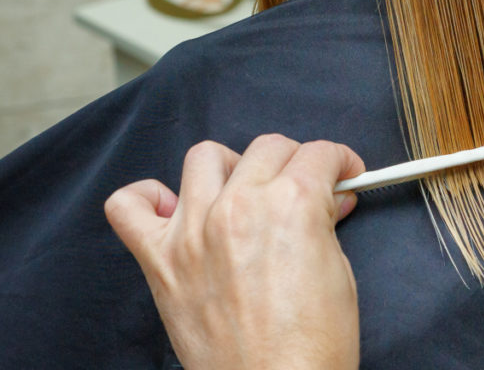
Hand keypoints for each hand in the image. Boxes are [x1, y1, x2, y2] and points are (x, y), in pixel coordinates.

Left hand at [104, 135, 364, 369]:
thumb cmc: (312, 348)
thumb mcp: (340, 272)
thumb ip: (325, 224)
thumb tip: (326, 201)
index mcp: (291, 205)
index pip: (319, 153)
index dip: (340, 162)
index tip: (342, 174)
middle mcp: (238, 208)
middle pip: (268, 147)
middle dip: (296, 162)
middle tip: (307, 189)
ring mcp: (193, 232)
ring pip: (205, 158)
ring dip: (233, 167)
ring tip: (246, 192)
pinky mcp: (162, 262)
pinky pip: (129, 206)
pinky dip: (148, 199)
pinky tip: (176, 211)